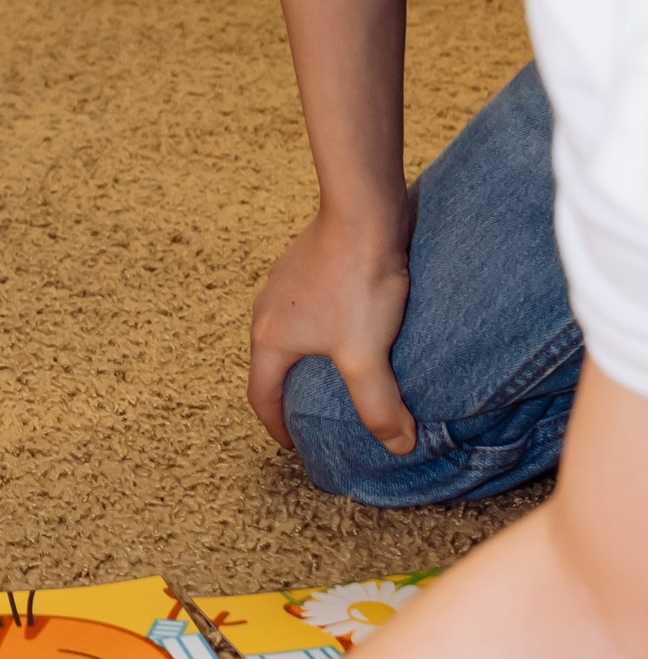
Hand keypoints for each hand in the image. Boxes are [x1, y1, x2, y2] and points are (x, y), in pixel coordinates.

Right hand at [248, 199, 415, 455]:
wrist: (362, 212)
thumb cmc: (356, 282)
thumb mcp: (366, 354)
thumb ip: (379, 406)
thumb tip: (398, 446)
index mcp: (269, 339)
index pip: (260, 396)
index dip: (277, 426)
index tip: (295, 444)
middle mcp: (266, 310)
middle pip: (270, 364)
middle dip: (289, 392)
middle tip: (315, 414)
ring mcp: (283, 283)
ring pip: (288, 333)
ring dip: (305, 358)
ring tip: (338, 372)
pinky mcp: (305, 263)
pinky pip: (305, 308)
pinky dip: (320, 328)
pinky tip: (352, 325)